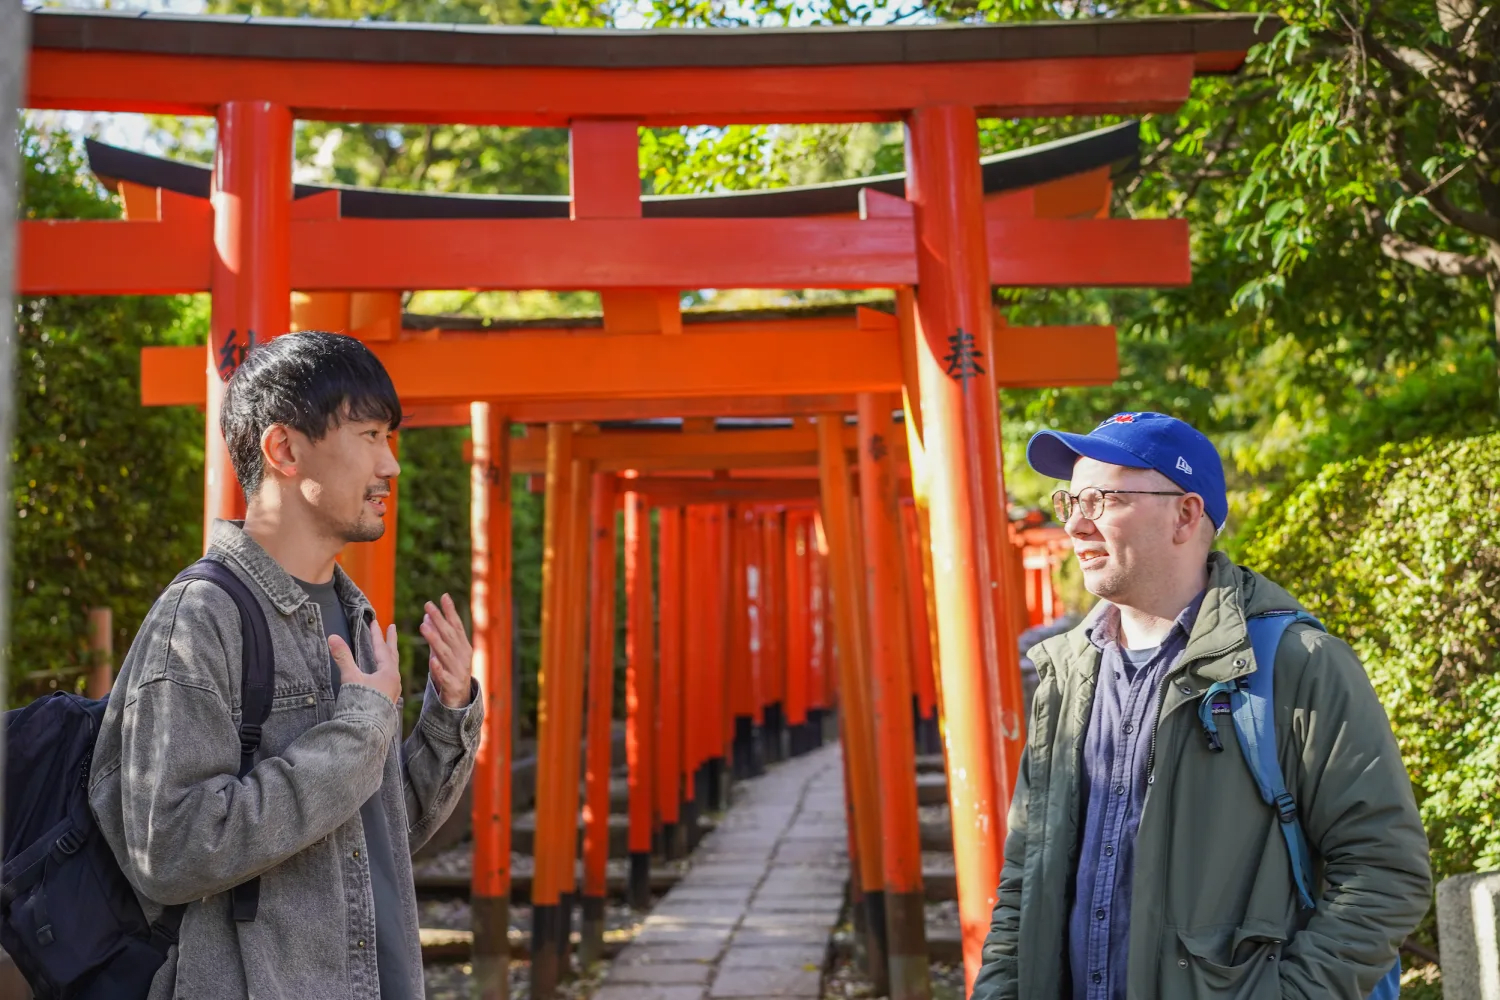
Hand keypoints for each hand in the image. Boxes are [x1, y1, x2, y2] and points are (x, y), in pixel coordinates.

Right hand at [330, 622, 400, 704]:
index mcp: (389, 672)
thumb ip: (343, 657)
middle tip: (392, 627)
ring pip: (393, 667)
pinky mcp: (388, 700)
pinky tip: (384, 676)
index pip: (382, 648)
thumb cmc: (361, 703)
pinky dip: (387, 670)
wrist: (367, 730)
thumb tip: (332, 637)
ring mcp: (393, 691)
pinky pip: (391, 679)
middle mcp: (394, 680)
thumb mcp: (351, 677)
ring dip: (390, 656)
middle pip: (392, 655)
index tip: (376, 621)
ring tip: (388, 650)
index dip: (377, 634)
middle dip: (390, 641)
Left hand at [420, 594, 473, 708]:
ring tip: (423, 627)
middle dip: (439, 619)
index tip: (443, 596)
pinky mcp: (452, 685)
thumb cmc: (451, 670)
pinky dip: (439, 668)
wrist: (460, 699)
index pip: (456, 625)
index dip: (450, 611)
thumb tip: (427, 615)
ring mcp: (459, 670)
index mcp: (463, 646)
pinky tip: (432, 661)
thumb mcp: (446, 652)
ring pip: (445, 653)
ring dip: (434, 639)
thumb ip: (437, 635)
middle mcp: (463, 656)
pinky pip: (444, 676)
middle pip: (450, 636)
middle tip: (427, 606)